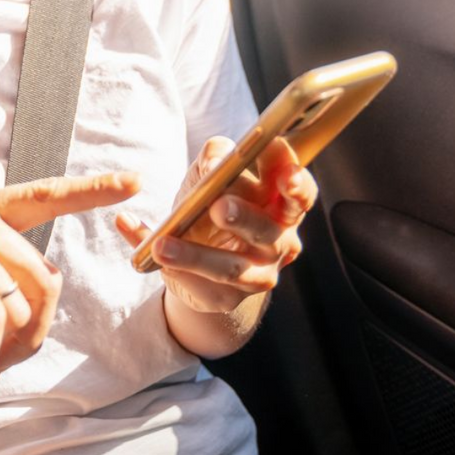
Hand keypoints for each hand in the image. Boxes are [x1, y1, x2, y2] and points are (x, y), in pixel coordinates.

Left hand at [115, 138, 314, 314]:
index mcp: (281, 205)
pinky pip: (204, 289)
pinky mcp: (229, 298)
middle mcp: (279, 241)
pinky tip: (154, 261)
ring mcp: (258, 273)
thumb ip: (216, 157)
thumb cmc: (213, 202)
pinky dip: (177, 273)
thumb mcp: (212, 174)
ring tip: (161, 245)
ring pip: (231, 267)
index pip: (299, 193)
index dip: (294, 181)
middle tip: (219, 206)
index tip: (282, 168)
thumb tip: (215, 161)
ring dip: (195, 256)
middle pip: (266, 229)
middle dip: (243, 217)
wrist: (199, 258)